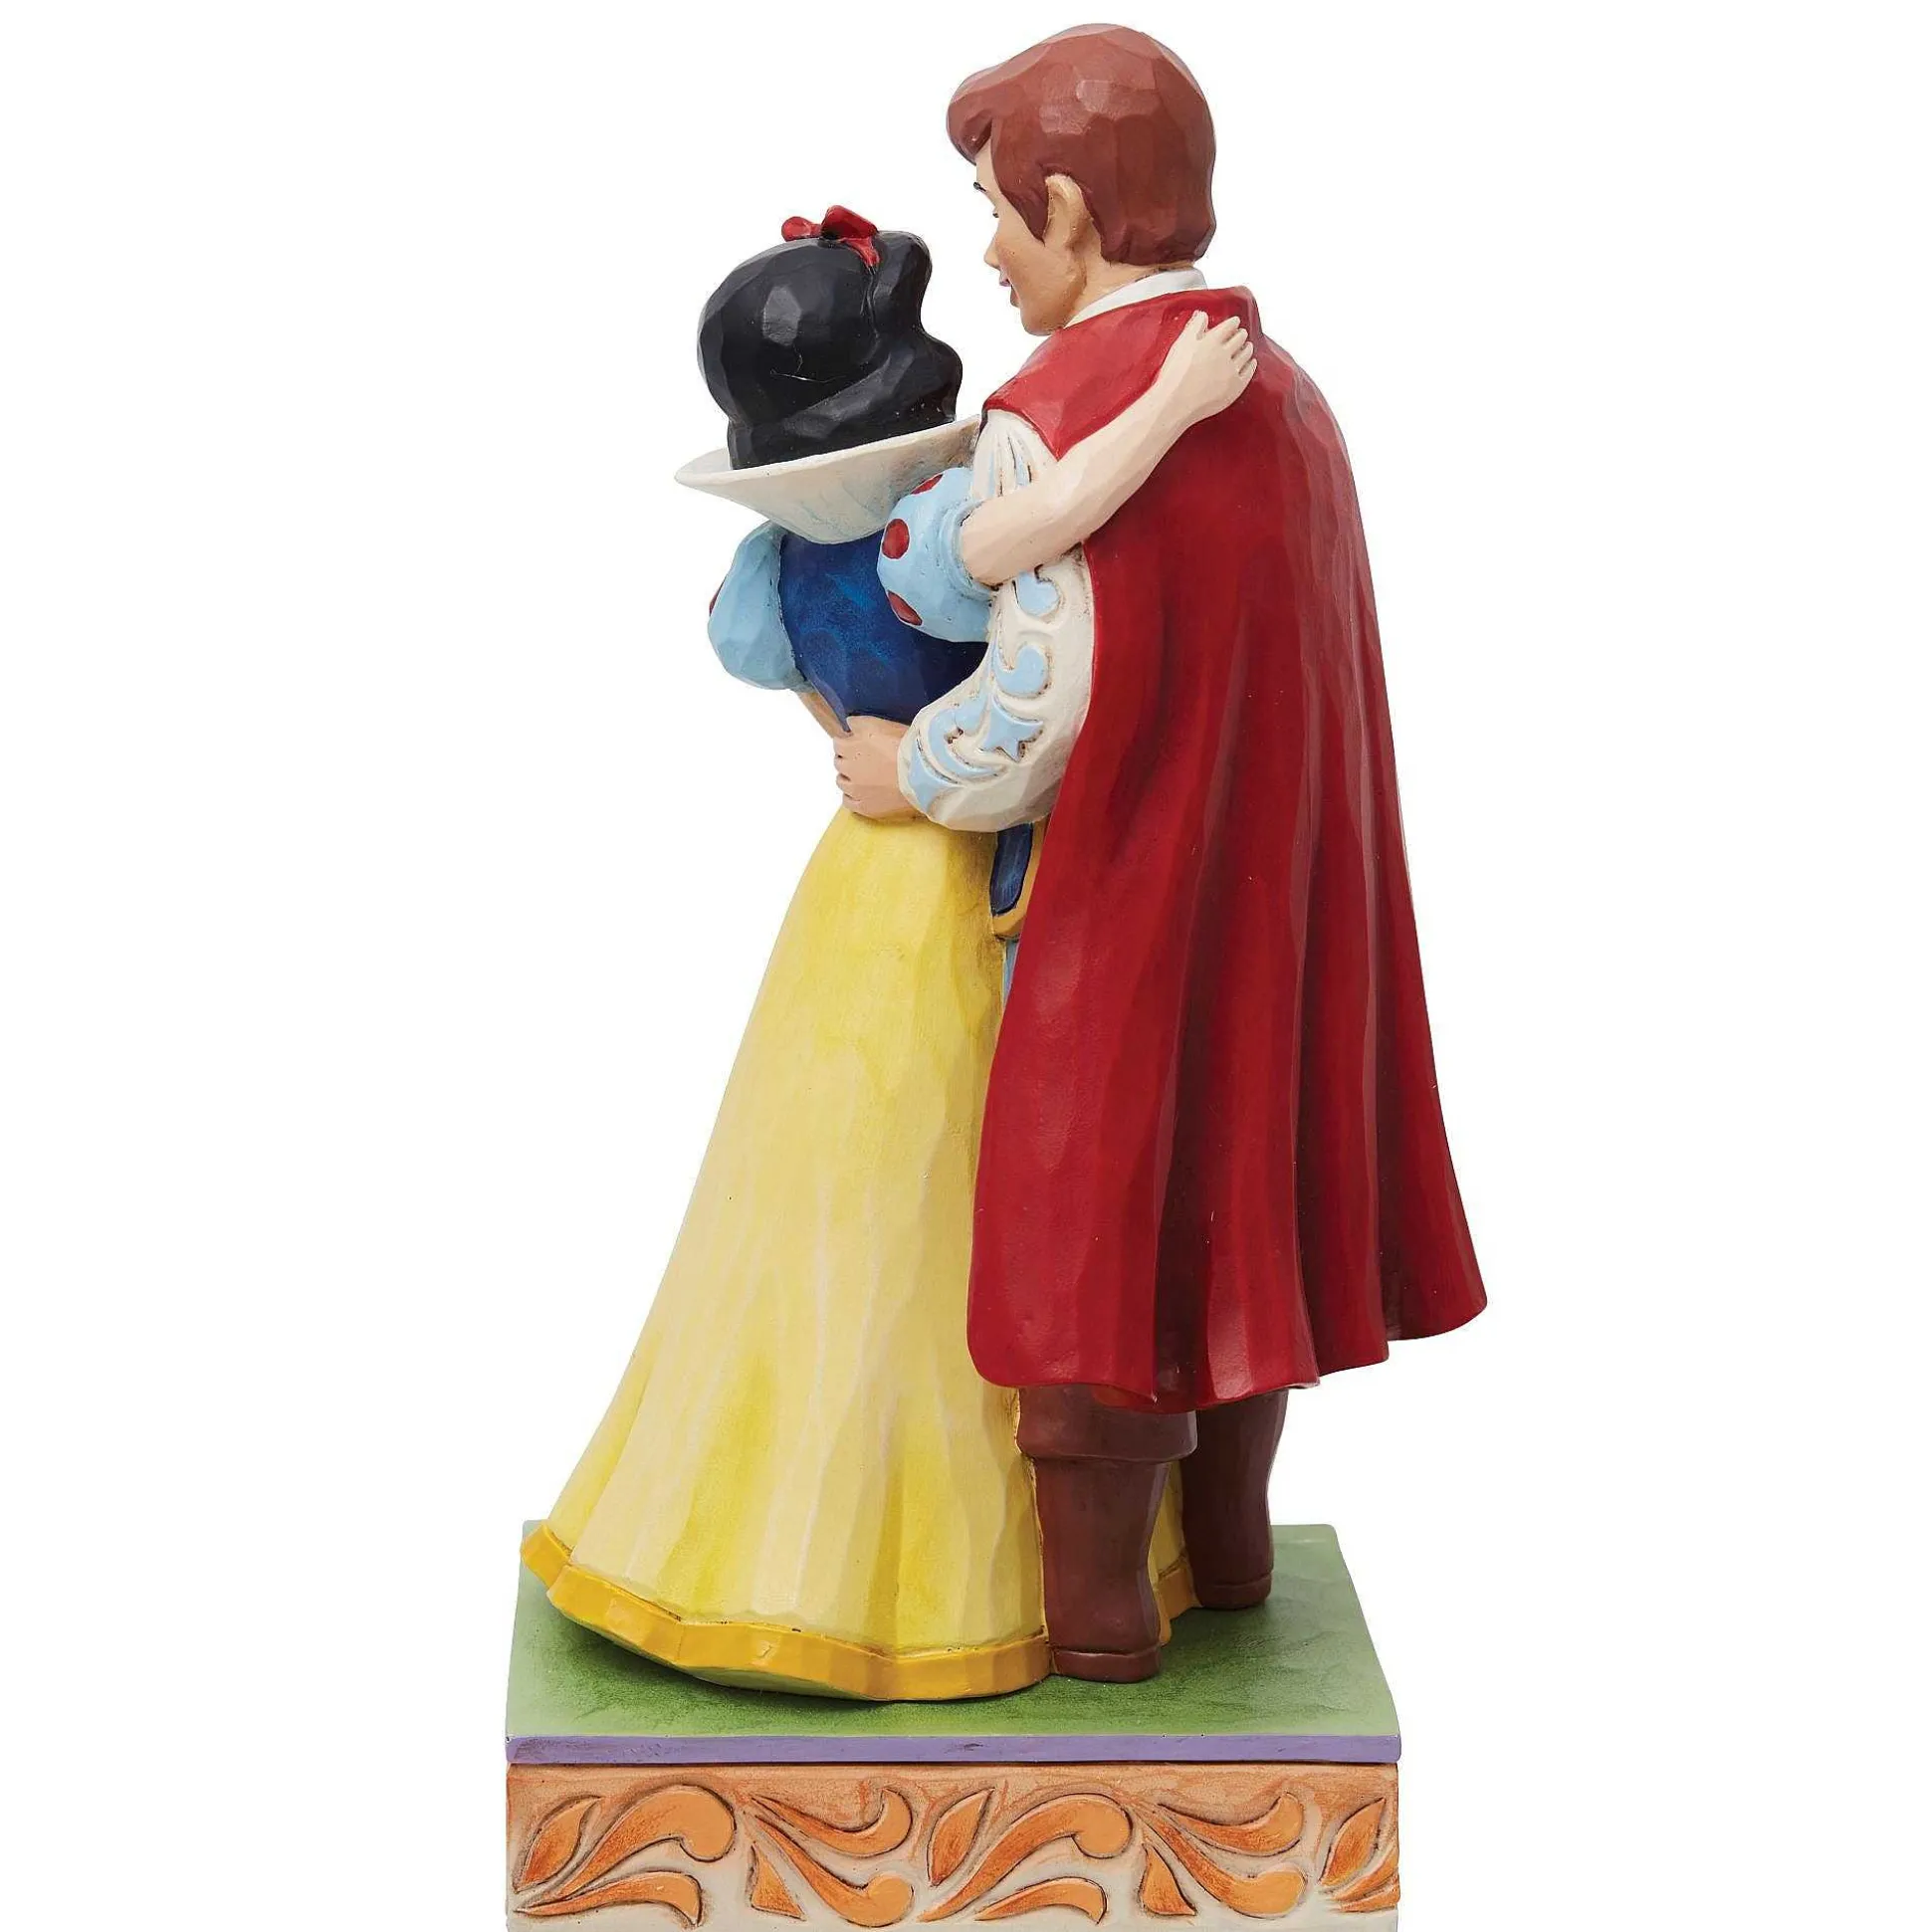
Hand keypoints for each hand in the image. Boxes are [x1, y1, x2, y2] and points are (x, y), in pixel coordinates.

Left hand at [834, 716, 913, 818]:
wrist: (923, 773)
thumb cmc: (906, 746)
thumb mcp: (882, 724)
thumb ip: (860, 723)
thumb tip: (849, 724)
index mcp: (850, 747)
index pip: (838, 743)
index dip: (848, 741)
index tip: (857, 741)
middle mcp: (849, 769)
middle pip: (838, 763)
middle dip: (848, 759)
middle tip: (864, 758)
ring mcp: (856, 790)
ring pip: (842, 782)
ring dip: (848, 777)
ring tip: (864, 775)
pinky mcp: (866, 807)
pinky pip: (848, 802)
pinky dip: (851, 796)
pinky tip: (861, 792)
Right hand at [1156, 311, 1257, 427]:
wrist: (1175, 403)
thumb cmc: (1174, 375)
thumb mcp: (1181, 345)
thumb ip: (1194, 327)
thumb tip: (1203, 316)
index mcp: (1211, 341)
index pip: (1229, 326)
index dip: (1233, 322)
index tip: (1234, 322)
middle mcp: (1225, 354)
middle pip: (1240, 338)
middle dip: (1241, 334)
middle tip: (1241, 333)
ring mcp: (1232, 371)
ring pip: (1246, 354)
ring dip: (1248, 348)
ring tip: (1247, 346)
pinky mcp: (1235, 387)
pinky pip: (1249, 372)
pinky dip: (1251, 365)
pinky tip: (1251, 363)